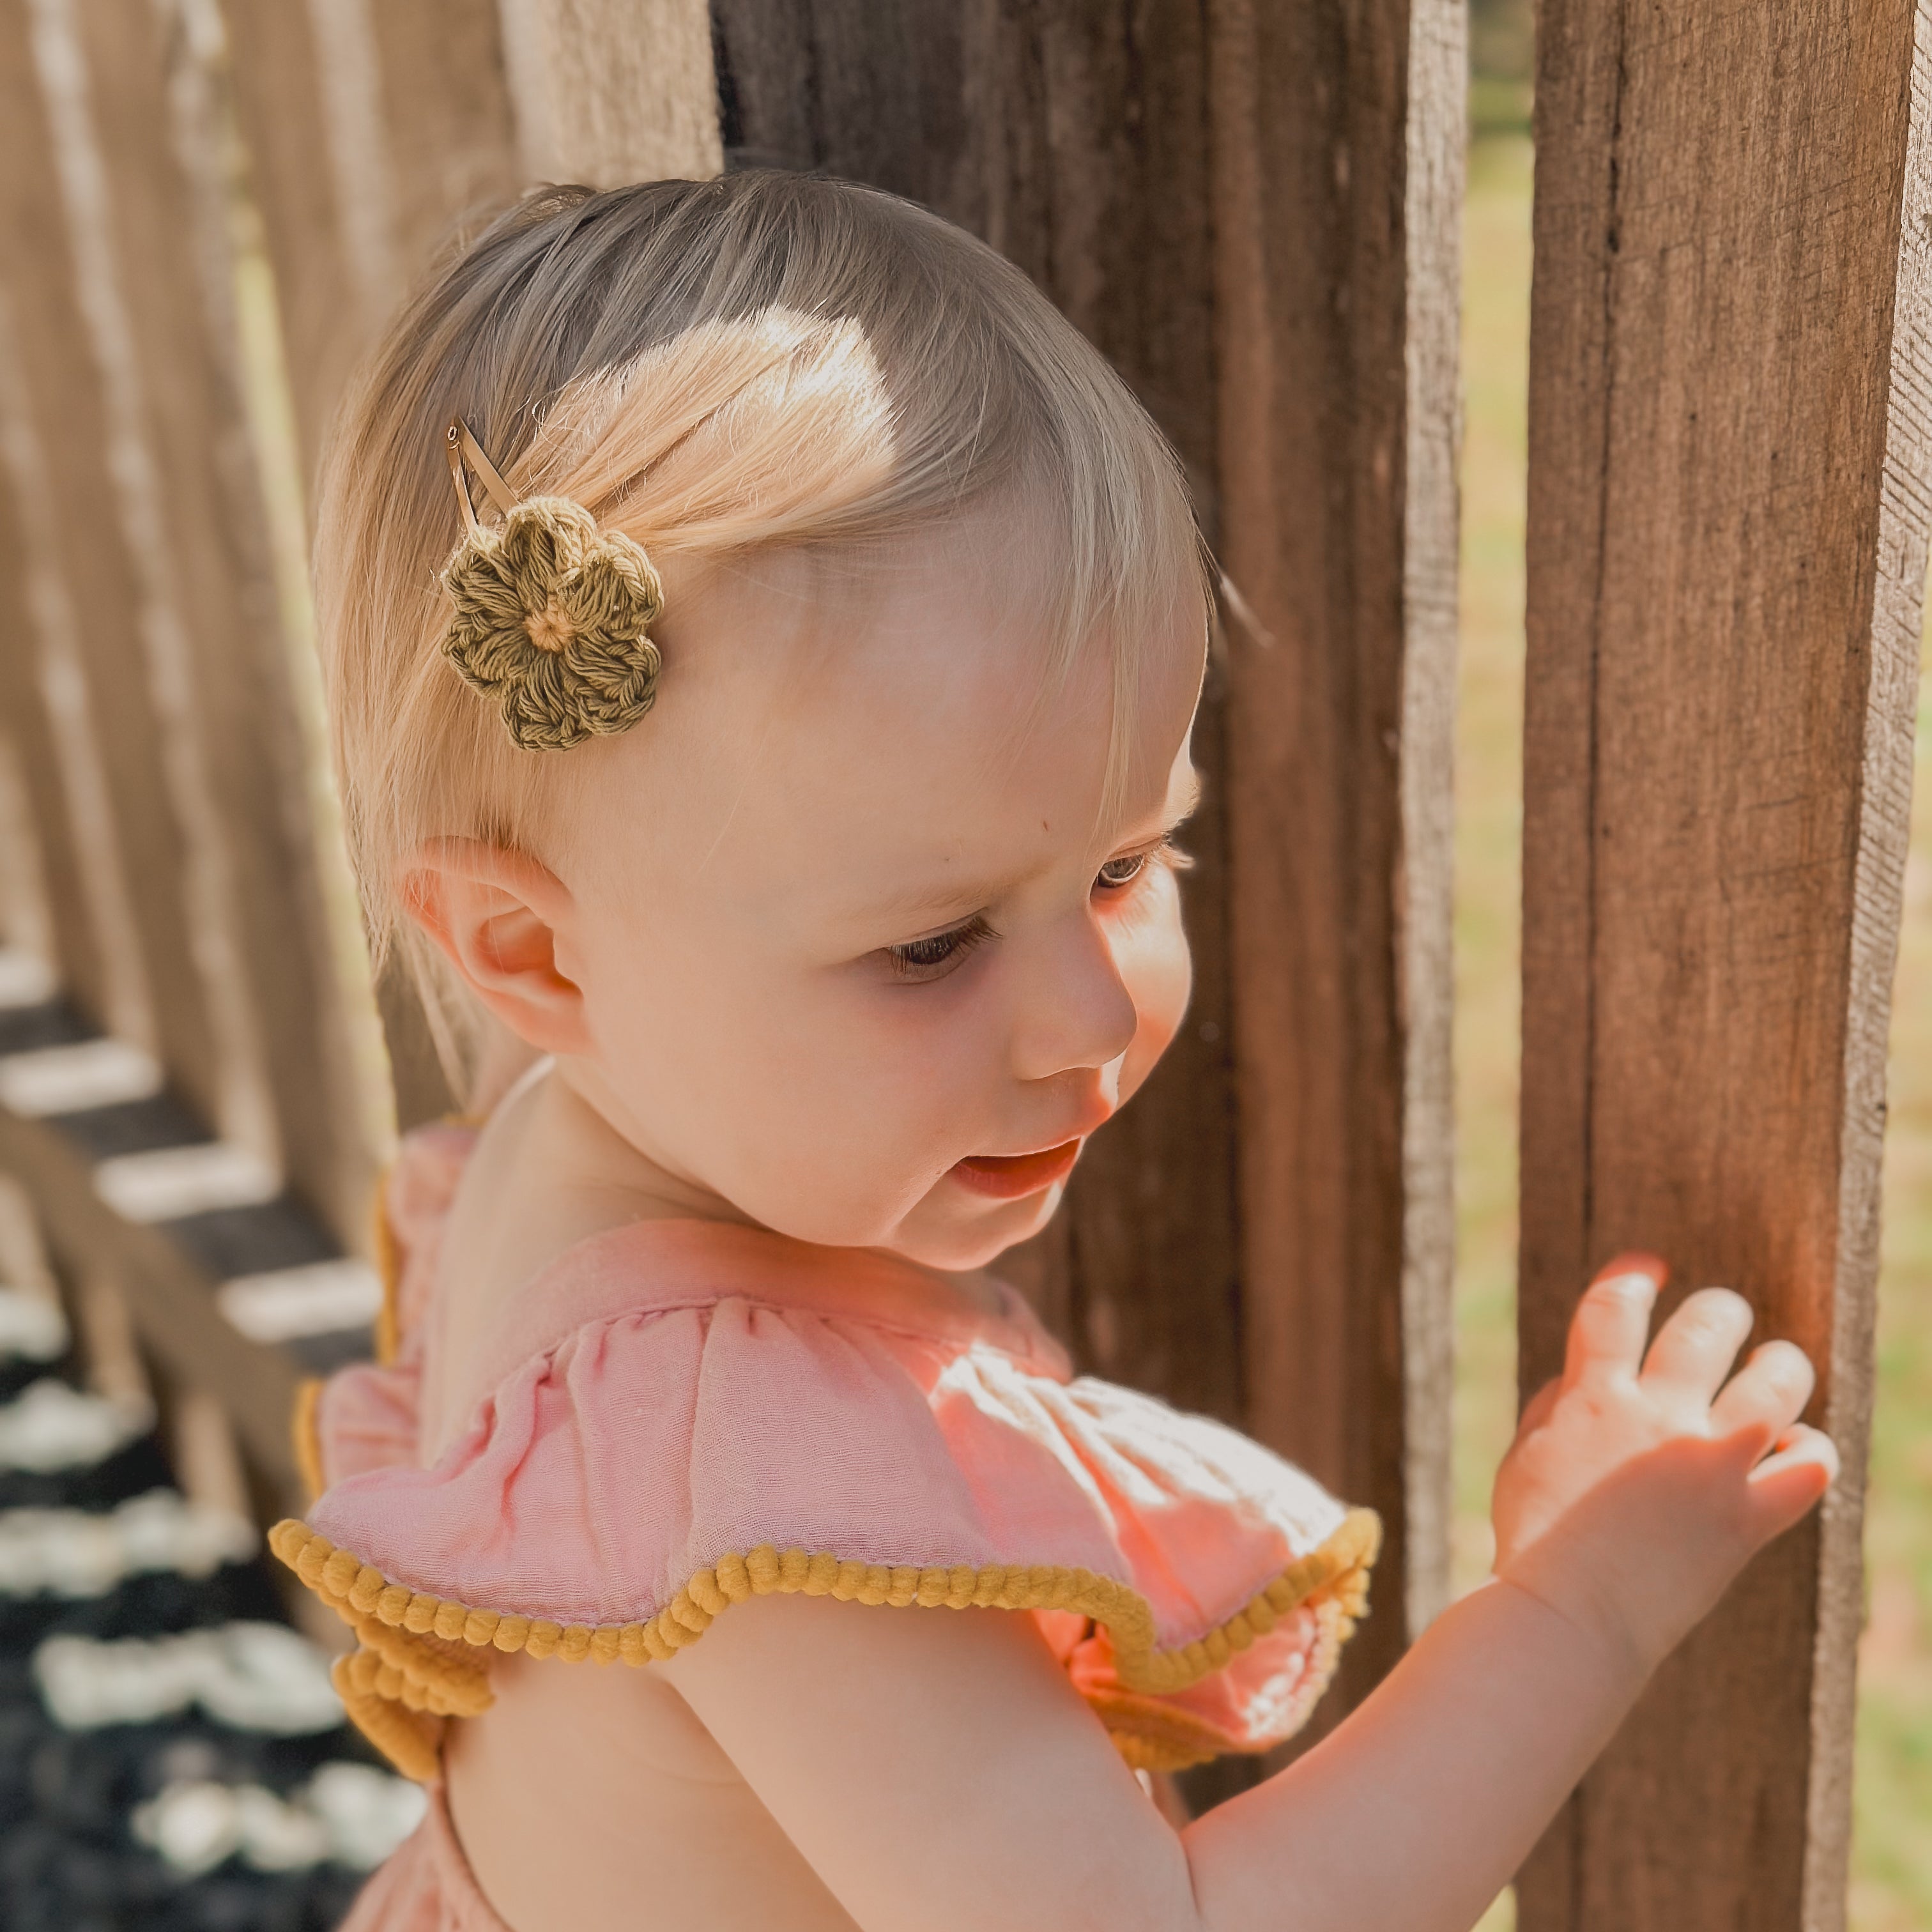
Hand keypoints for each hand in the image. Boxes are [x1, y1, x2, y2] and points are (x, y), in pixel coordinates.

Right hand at [1491, 1256, 1837, 1673]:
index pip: (1616, 1305)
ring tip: (1777, 1365)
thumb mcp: (1526, 1457)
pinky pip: (1810, 1468)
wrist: (1569, 1621)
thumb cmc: (1535, 1543)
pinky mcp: (1748, 1519)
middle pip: (1707, 1328)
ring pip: (1775, 1384)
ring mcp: (1708, 1466)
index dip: (1634, 1275)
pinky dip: (1813, 1451)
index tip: (1650, 1269)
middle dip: (1721, 1312)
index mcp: (1593, 1398)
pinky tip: (1799, 1450)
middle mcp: (1656, 1418)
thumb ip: (1556, 1407)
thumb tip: (1582, 1376)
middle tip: (1724, 1318)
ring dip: (1782, 1365)